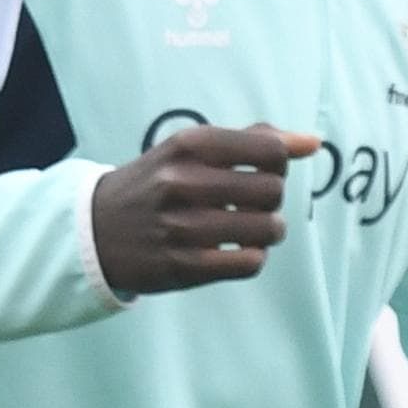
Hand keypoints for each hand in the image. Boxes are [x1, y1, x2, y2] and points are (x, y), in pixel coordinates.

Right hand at [88, 126, 318, 295]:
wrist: (95, 229)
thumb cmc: (157, 183)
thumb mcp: (192, 149)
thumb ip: (251, 140)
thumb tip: (312, 142)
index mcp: (188, 146)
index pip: (270, 151)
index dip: (279, 163)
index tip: (262, 171)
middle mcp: (182, 183)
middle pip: (273, 191)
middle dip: (274, 199)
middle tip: (255, 204)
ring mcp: (180, 227)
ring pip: (267, 230)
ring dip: (269, 231)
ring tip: (251, 229)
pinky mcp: (181, 266)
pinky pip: (249, 263)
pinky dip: (253, 257)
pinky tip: (237, 250)